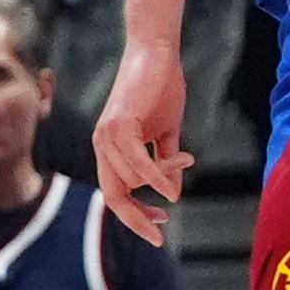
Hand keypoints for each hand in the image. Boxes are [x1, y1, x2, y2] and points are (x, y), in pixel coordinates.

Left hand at [92, 32, 194, 242]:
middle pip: (113, 195)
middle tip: (160, 234)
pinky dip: (153, 178)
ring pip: (132, 179)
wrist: (156, 55)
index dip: (135, 214)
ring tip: (187, 156)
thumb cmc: (160, 92)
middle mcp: (102, 145)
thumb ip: (165, 164)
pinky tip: (169, 191)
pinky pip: (136, 162)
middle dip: (137, 218)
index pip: (115, 193)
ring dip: (164, 179)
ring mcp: (107, 135)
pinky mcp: (119, 124)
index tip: (160, 228)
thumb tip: (171, 196)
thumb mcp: (165, 134)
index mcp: (110, 149)